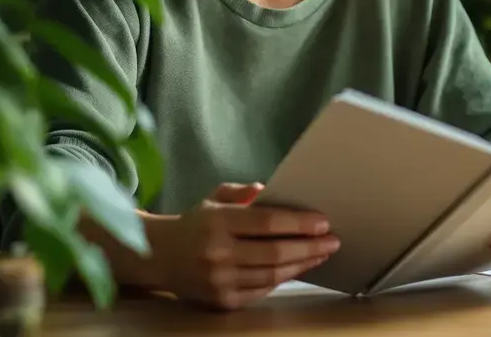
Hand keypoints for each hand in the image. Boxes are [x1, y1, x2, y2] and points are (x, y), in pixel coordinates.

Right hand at [159, 183, 339, 309]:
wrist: (156, 257)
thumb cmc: (194, 223)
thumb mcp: (214, 198)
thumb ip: (241, 192)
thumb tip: (269, 190)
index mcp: (218, 221)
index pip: (268, 223)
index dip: (299, 223)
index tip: (323, 222)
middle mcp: (219, 253)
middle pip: (276, 252)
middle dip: (310, 247)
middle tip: (333, 241)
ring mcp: (221, 280)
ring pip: (273, 274)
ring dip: (302, 264)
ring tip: (321, 254)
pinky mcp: (223, 301)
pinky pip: (262, 290)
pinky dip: (282, 278)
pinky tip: (297, 268)